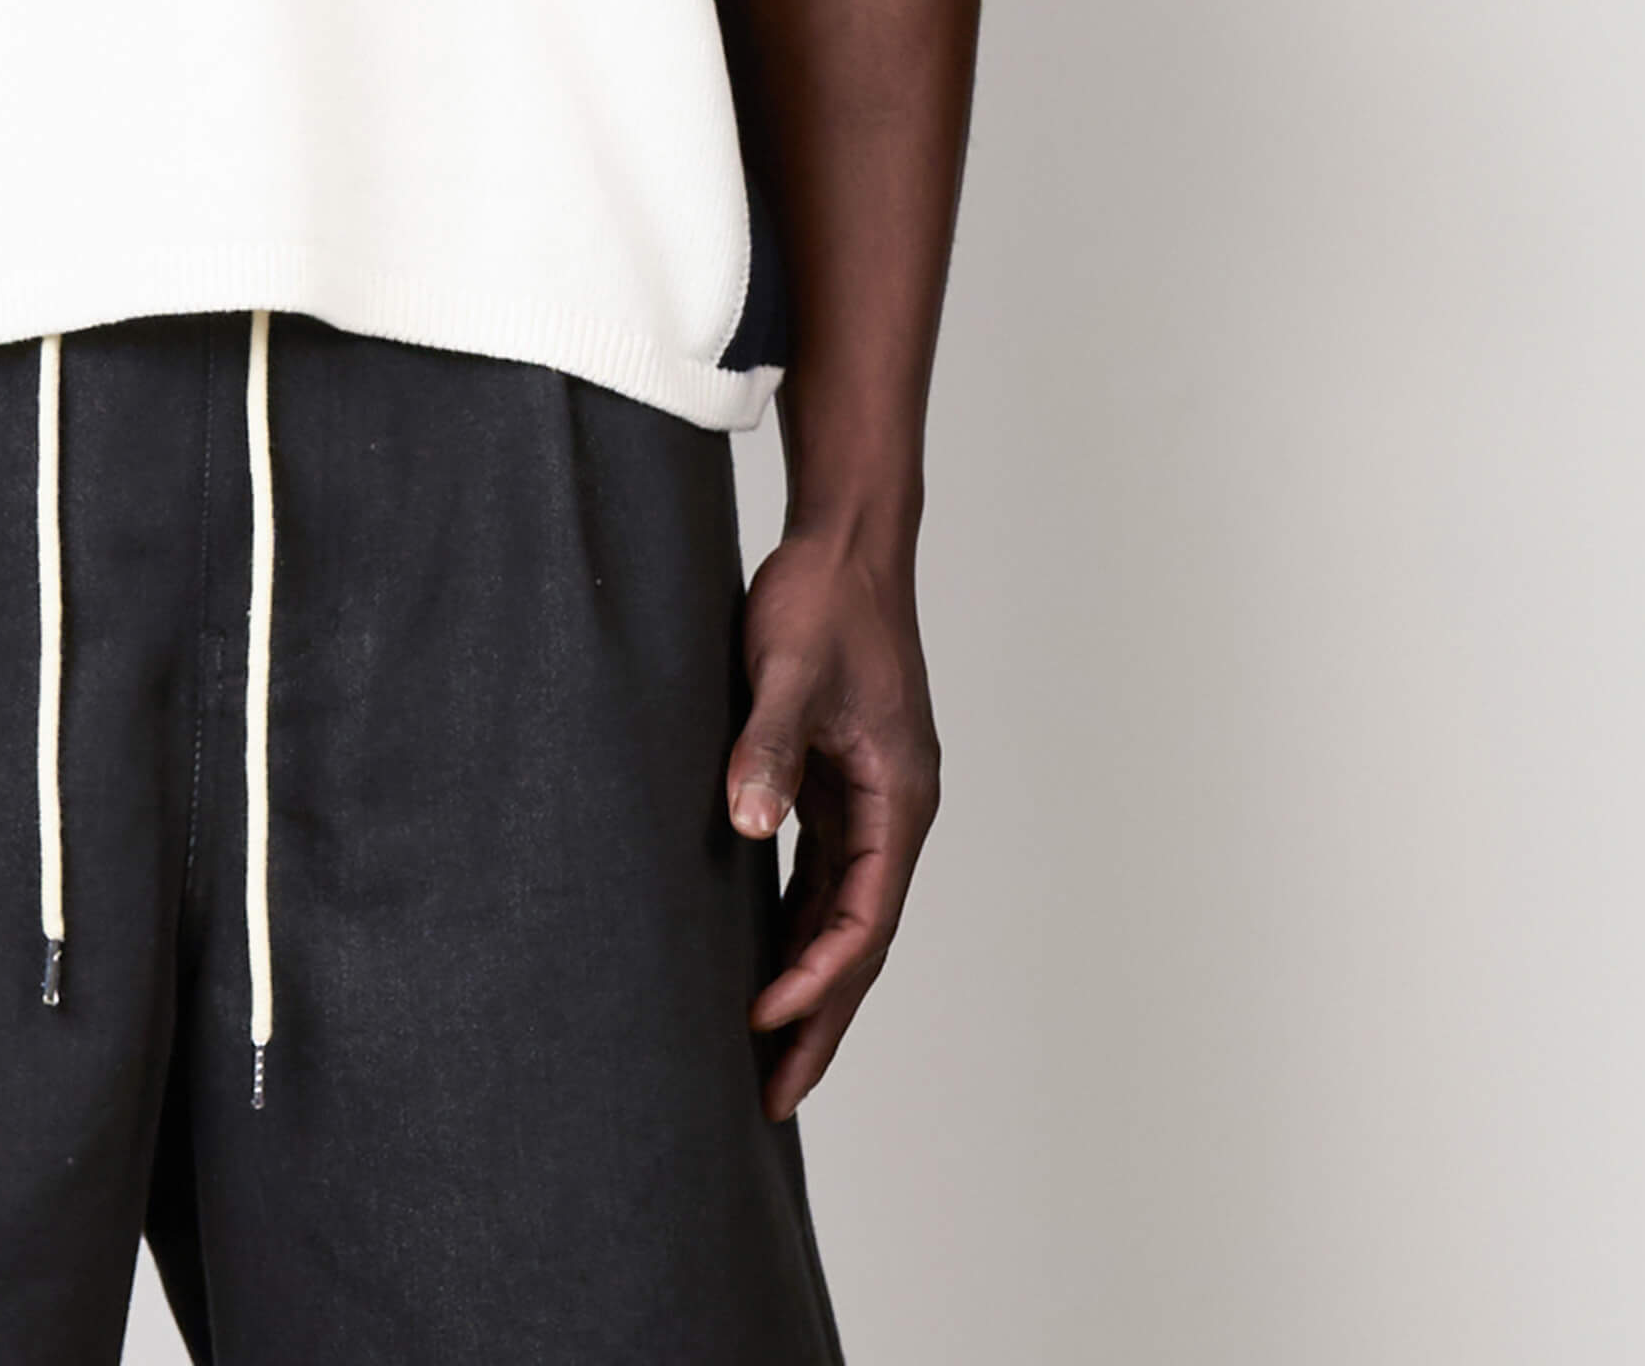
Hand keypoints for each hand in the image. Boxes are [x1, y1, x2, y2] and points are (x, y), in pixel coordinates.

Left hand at [727, 520, 940, 1115]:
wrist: (846, 542)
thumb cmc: (822, 599)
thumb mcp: (789, 668)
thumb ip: (768, 745)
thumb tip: (746, 824)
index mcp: (898, 797)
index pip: (860, 916)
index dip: (815, 979)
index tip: (761, 1024)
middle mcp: (894, 813)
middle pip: (859, 942)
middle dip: (821, 1021)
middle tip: (772, 1101)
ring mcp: (870, 803)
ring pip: (841, 920)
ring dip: (808, 987)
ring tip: (762, 1059)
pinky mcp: (841, 787)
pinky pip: (821, 882)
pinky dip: (796, 931)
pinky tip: (759, 966)